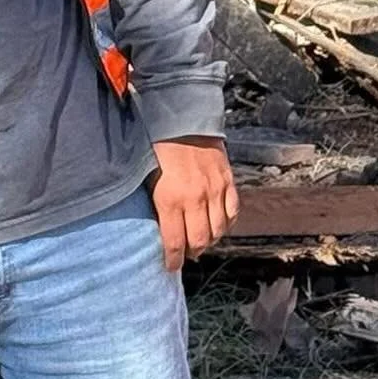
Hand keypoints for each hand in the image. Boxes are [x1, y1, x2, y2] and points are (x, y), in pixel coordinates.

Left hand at [148, 137, 238, 271]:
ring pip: (218, 230)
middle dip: (191, 252)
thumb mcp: (145, 174)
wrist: (180, 112)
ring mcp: (214, 189)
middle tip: (186, 255)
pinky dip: (226, 222)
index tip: (170, 266)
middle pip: (199, 241)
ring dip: (209, 239)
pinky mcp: (227, 179)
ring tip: (201, 240)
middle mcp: (195, 198)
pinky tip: (218, 224)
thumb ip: (154, 201)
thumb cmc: (155, 142)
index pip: (174, 242)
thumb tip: (155, 225)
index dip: (173, 260)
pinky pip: (232, 211)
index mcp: (170, 198)